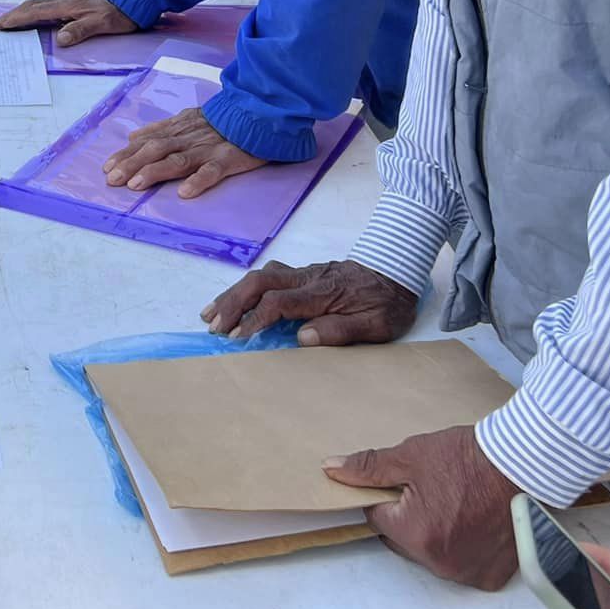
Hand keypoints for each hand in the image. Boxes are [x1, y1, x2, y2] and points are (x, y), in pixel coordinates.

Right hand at [0, 0, 138, 46]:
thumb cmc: (119, 12)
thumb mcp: (102, 23)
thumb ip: (81, 30)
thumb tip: (60, 38)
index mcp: (67, 6)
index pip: (34, 12)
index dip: (15, 19)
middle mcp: (63, 1)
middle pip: (30, 6)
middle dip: (11, 16)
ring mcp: (67, 1)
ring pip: (36, 5)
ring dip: (20, 14)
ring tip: (6, 24)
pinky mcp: (71, 3)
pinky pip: (45, 7)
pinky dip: (31, 13)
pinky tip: (30, 19)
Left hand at [103, 105, 265, 196]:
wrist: (260, 112)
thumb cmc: (222, 120)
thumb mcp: (188, 118)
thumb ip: (161, 128)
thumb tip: (133, 136)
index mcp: (178, 128)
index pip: (147, 141)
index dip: (126, 154)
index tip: (106, 168)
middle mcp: (188, 137)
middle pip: (155, 150)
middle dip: (132, 164)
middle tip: (112, 180)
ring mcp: (208, 147)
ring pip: (177, 159)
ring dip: (154, 171)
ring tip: (135, 185)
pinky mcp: (229, 158)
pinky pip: (212, 170)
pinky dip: (198, 180)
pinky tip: (184, 193)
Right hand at [202, 258, 416, 342]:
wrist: (398, 271)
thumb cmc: (388, 302)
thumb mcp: (376, 324)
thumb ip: (341, 330)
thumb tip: (303, 337)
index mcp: (323, 292)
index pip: (279, 302)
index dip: (255, 318)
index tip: (238, 336)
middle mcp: (308, 278)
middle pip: (260, 281)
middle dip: (232, 302)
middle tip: (212, 324)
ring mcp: (304, 273)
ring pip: (260, 275)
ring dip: (233, 293)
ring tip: (210, 312)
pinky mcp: (303, 274)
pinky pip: (268, 276)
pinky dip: (246, 288)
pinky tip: (234, 299)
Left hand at [321, 425, 521, 590]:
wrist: (524, 464)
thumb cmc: (469, 458)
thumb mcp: (411, 455)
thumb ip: (368, 468)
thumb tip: (333, 470)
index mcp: (415, 535)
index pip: (378, 519)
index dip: (386, 497)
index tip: (403, 482)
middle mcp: (441, 562)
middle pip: (405, 540)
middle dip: (410, 516)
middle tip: (432, 488)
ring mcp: (469, 572)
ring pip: (433, 552)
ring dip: (437, 532)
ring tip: (455, 500)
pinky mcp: (492, 574)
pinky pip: (465, 563)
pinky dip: (465, 545)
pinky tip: (473, 518)